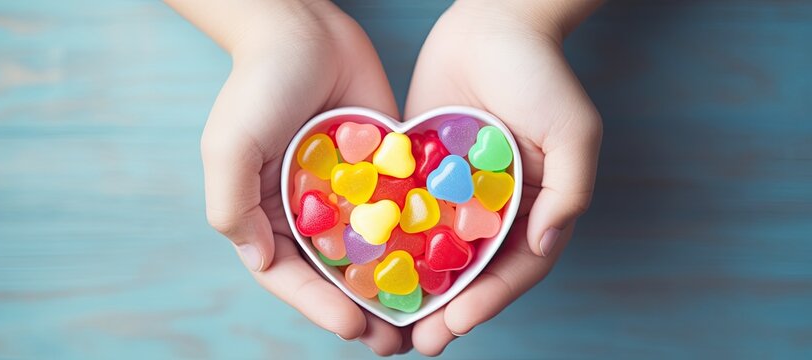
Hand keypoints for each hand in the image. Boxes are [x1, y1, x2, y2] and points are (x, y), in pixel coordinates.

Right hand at [168, 0, 405, 353]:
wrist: (303, 27)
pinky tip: (441, 265)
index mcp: (266, 214)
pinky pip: (398, 212)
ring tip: (423, 320)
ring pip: (372, 254)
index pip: (291, 276)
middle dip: (361, 312)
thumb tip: (260, 263)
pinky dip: (415, 241)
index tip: (353, 327)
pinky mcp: (380, 171)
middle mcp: (307, 212)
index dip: (319, 308)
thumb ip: (232, 205)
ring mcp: (347, 194)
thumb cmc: (258, 84)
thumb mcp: (230, 145)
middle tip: (393, 342)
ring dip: (394, 290)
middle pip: (335, 276)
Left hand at [404, 0, 602, 354]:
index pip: (514, 267)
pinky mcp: (423, 172)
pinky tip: (368, 267)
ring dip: (417, 289)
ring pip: (436, 252)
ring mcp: (456, 193)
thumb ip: (568, 190)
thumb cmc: (540, 74)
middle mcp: (494, 208)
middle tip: (420, 341)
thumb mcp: (572, 131)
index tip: (459, 323)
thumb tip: (542, 245)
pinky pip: (407, 213)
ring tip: (392, 321)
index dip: (490, 299)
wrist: (492, 23)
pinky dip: (392, 243)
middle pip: (472, 270)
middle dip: (448, 308)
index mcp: (534, 207)